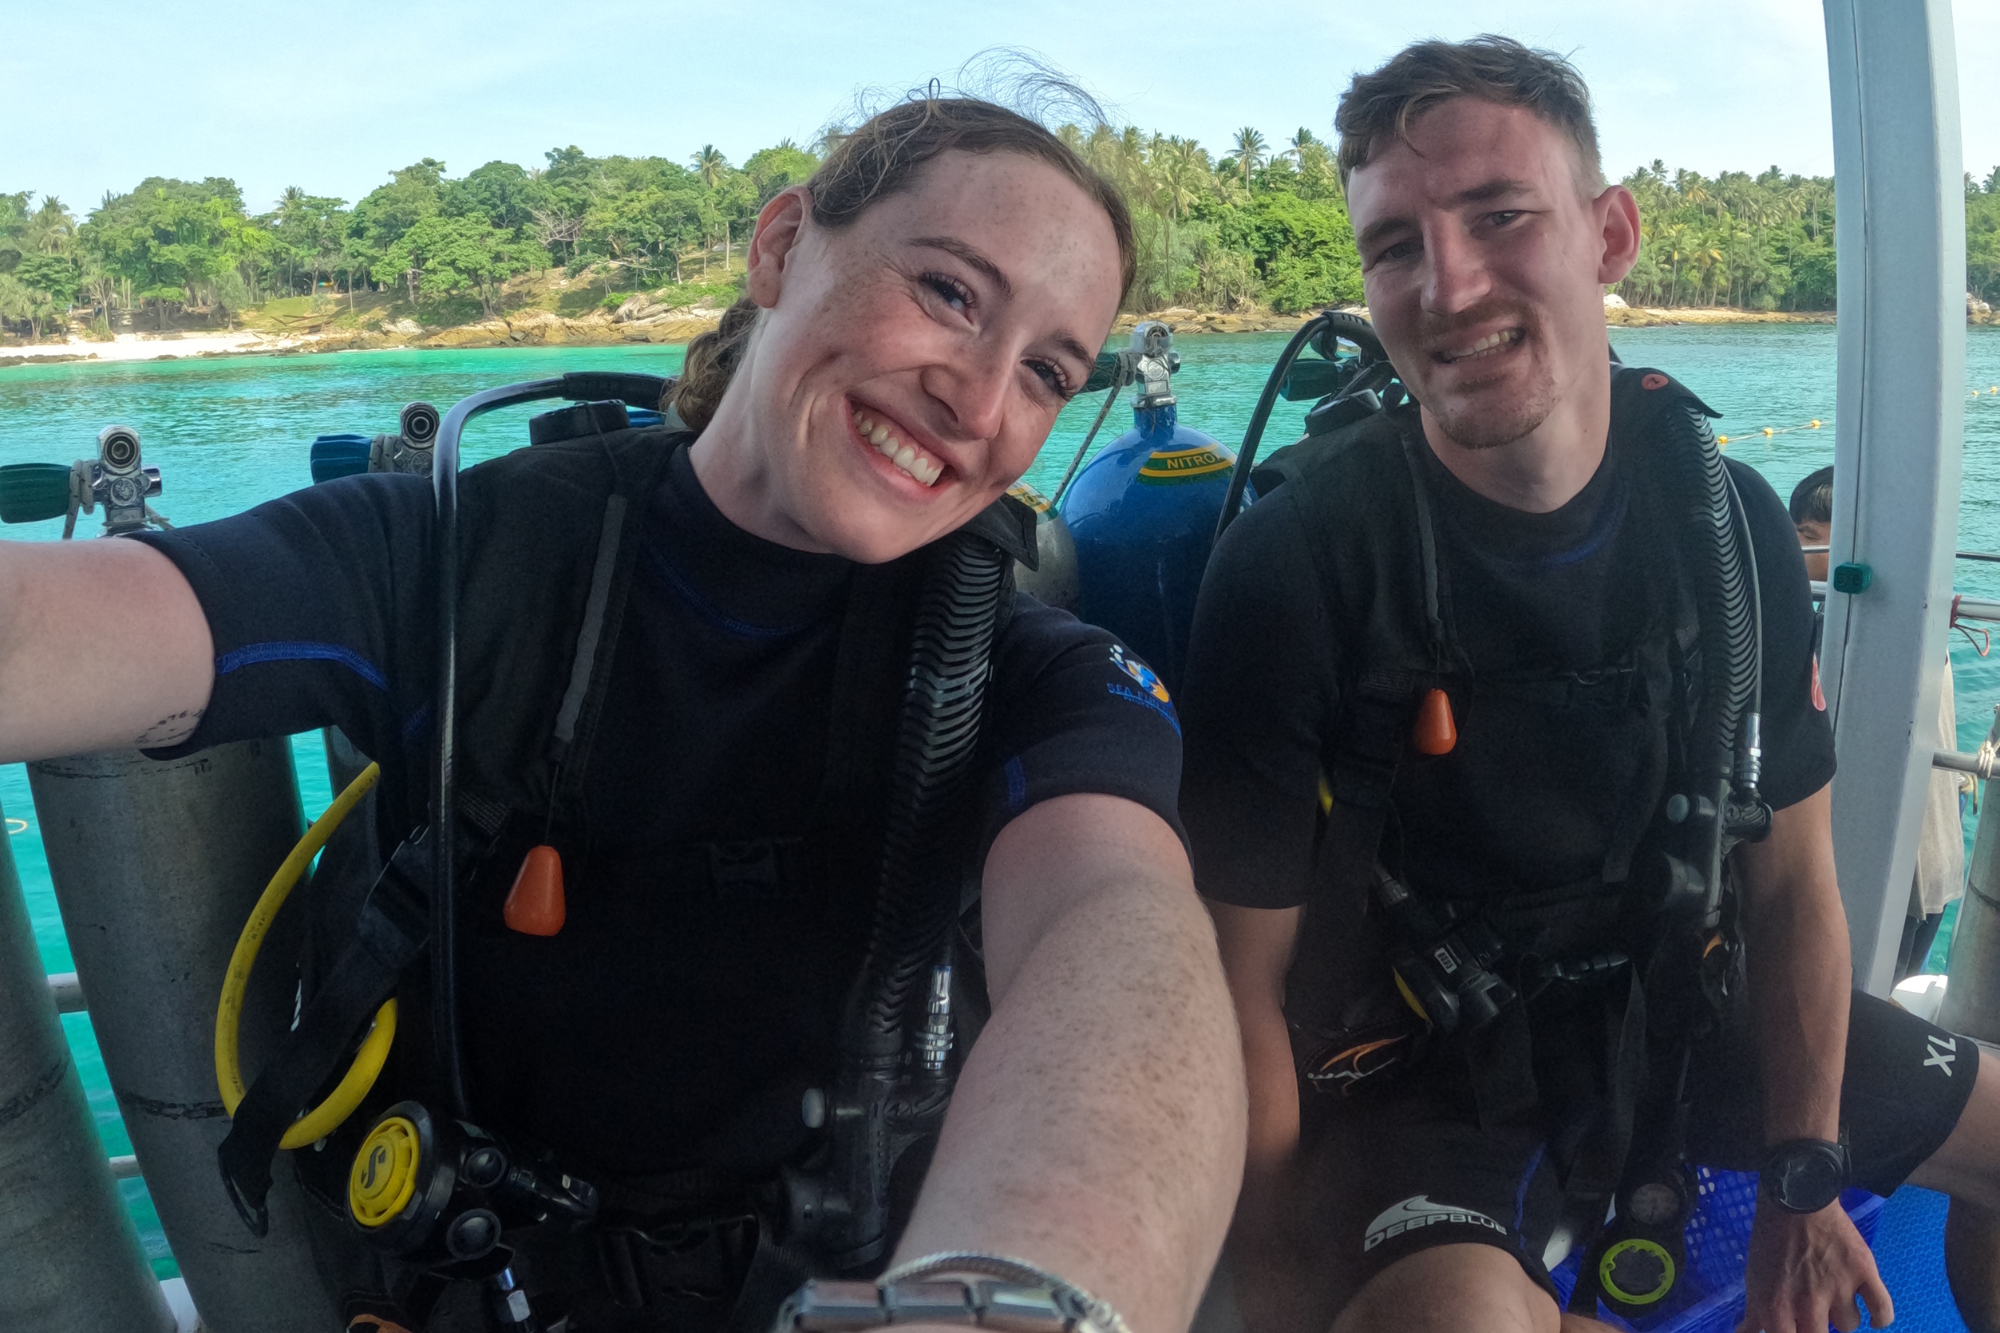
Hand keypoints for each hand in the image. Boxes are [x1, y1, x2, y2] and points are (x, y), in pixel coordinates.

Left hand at [1736, 1200, 1891, 1332]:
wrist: (1795, 1198)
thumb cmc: (1770, 1240)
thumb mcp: (1754, 1276)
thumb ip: (1755, 1311)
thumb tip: (1744, 1332)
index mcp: (1777, 1308)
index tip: (1799, 1328)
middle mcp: (1809, 1304)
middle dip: (1817, 1330)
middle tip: (1815, 1316)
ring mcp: (1840, 1289)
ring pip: (1849, 1325)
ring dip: (1843, 1316)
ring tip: (1836, 1296)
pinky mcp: (1865, 1273)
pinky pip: (1883, 1310)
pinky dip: (1881, 1316)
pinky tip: (1872, 1314)